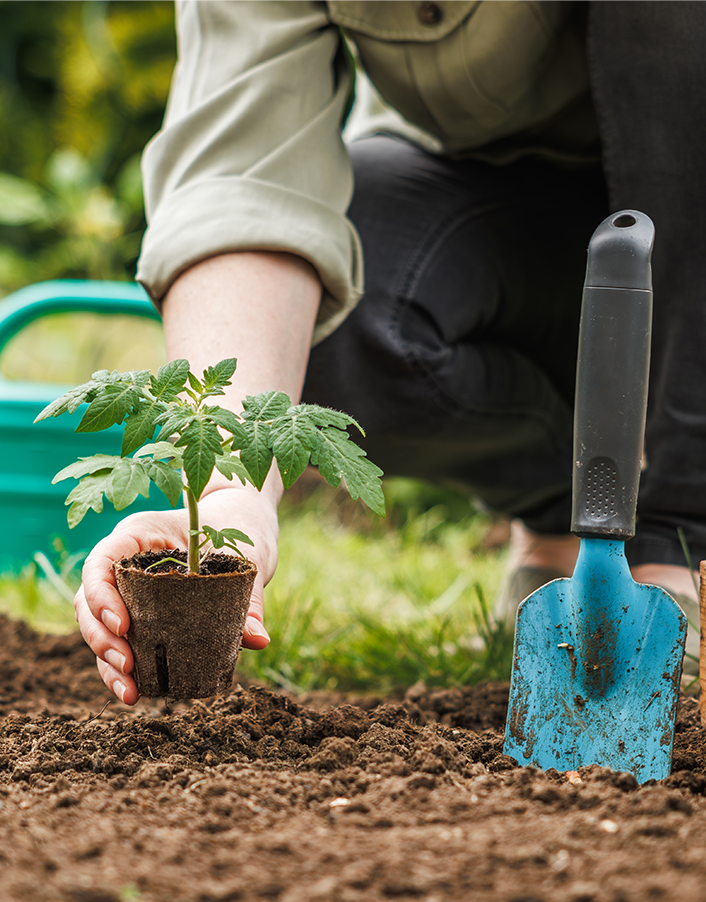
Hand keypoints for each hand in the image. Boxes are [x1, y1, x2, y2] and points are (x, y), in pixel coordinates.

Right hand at [75, 483, 278, 704]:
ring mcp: (128, 586)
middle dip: (101, 637)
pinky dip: (122, 667)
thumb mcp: (247, 555)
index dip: (102, 595)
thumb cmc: (237, 527)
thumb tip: (258, 640)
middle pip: (90, 599)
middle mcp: (125, 559)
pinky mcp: (139, 610)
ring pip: (97, 624)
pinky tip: (135, 692)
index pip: (102, 561)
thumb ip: (248, 598)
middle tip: (128, 666)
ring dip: (106, 661)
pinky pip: (120, 639)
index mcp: (141, 533)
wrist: (240, 521)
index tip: (124, 626)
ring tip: (130, 692)